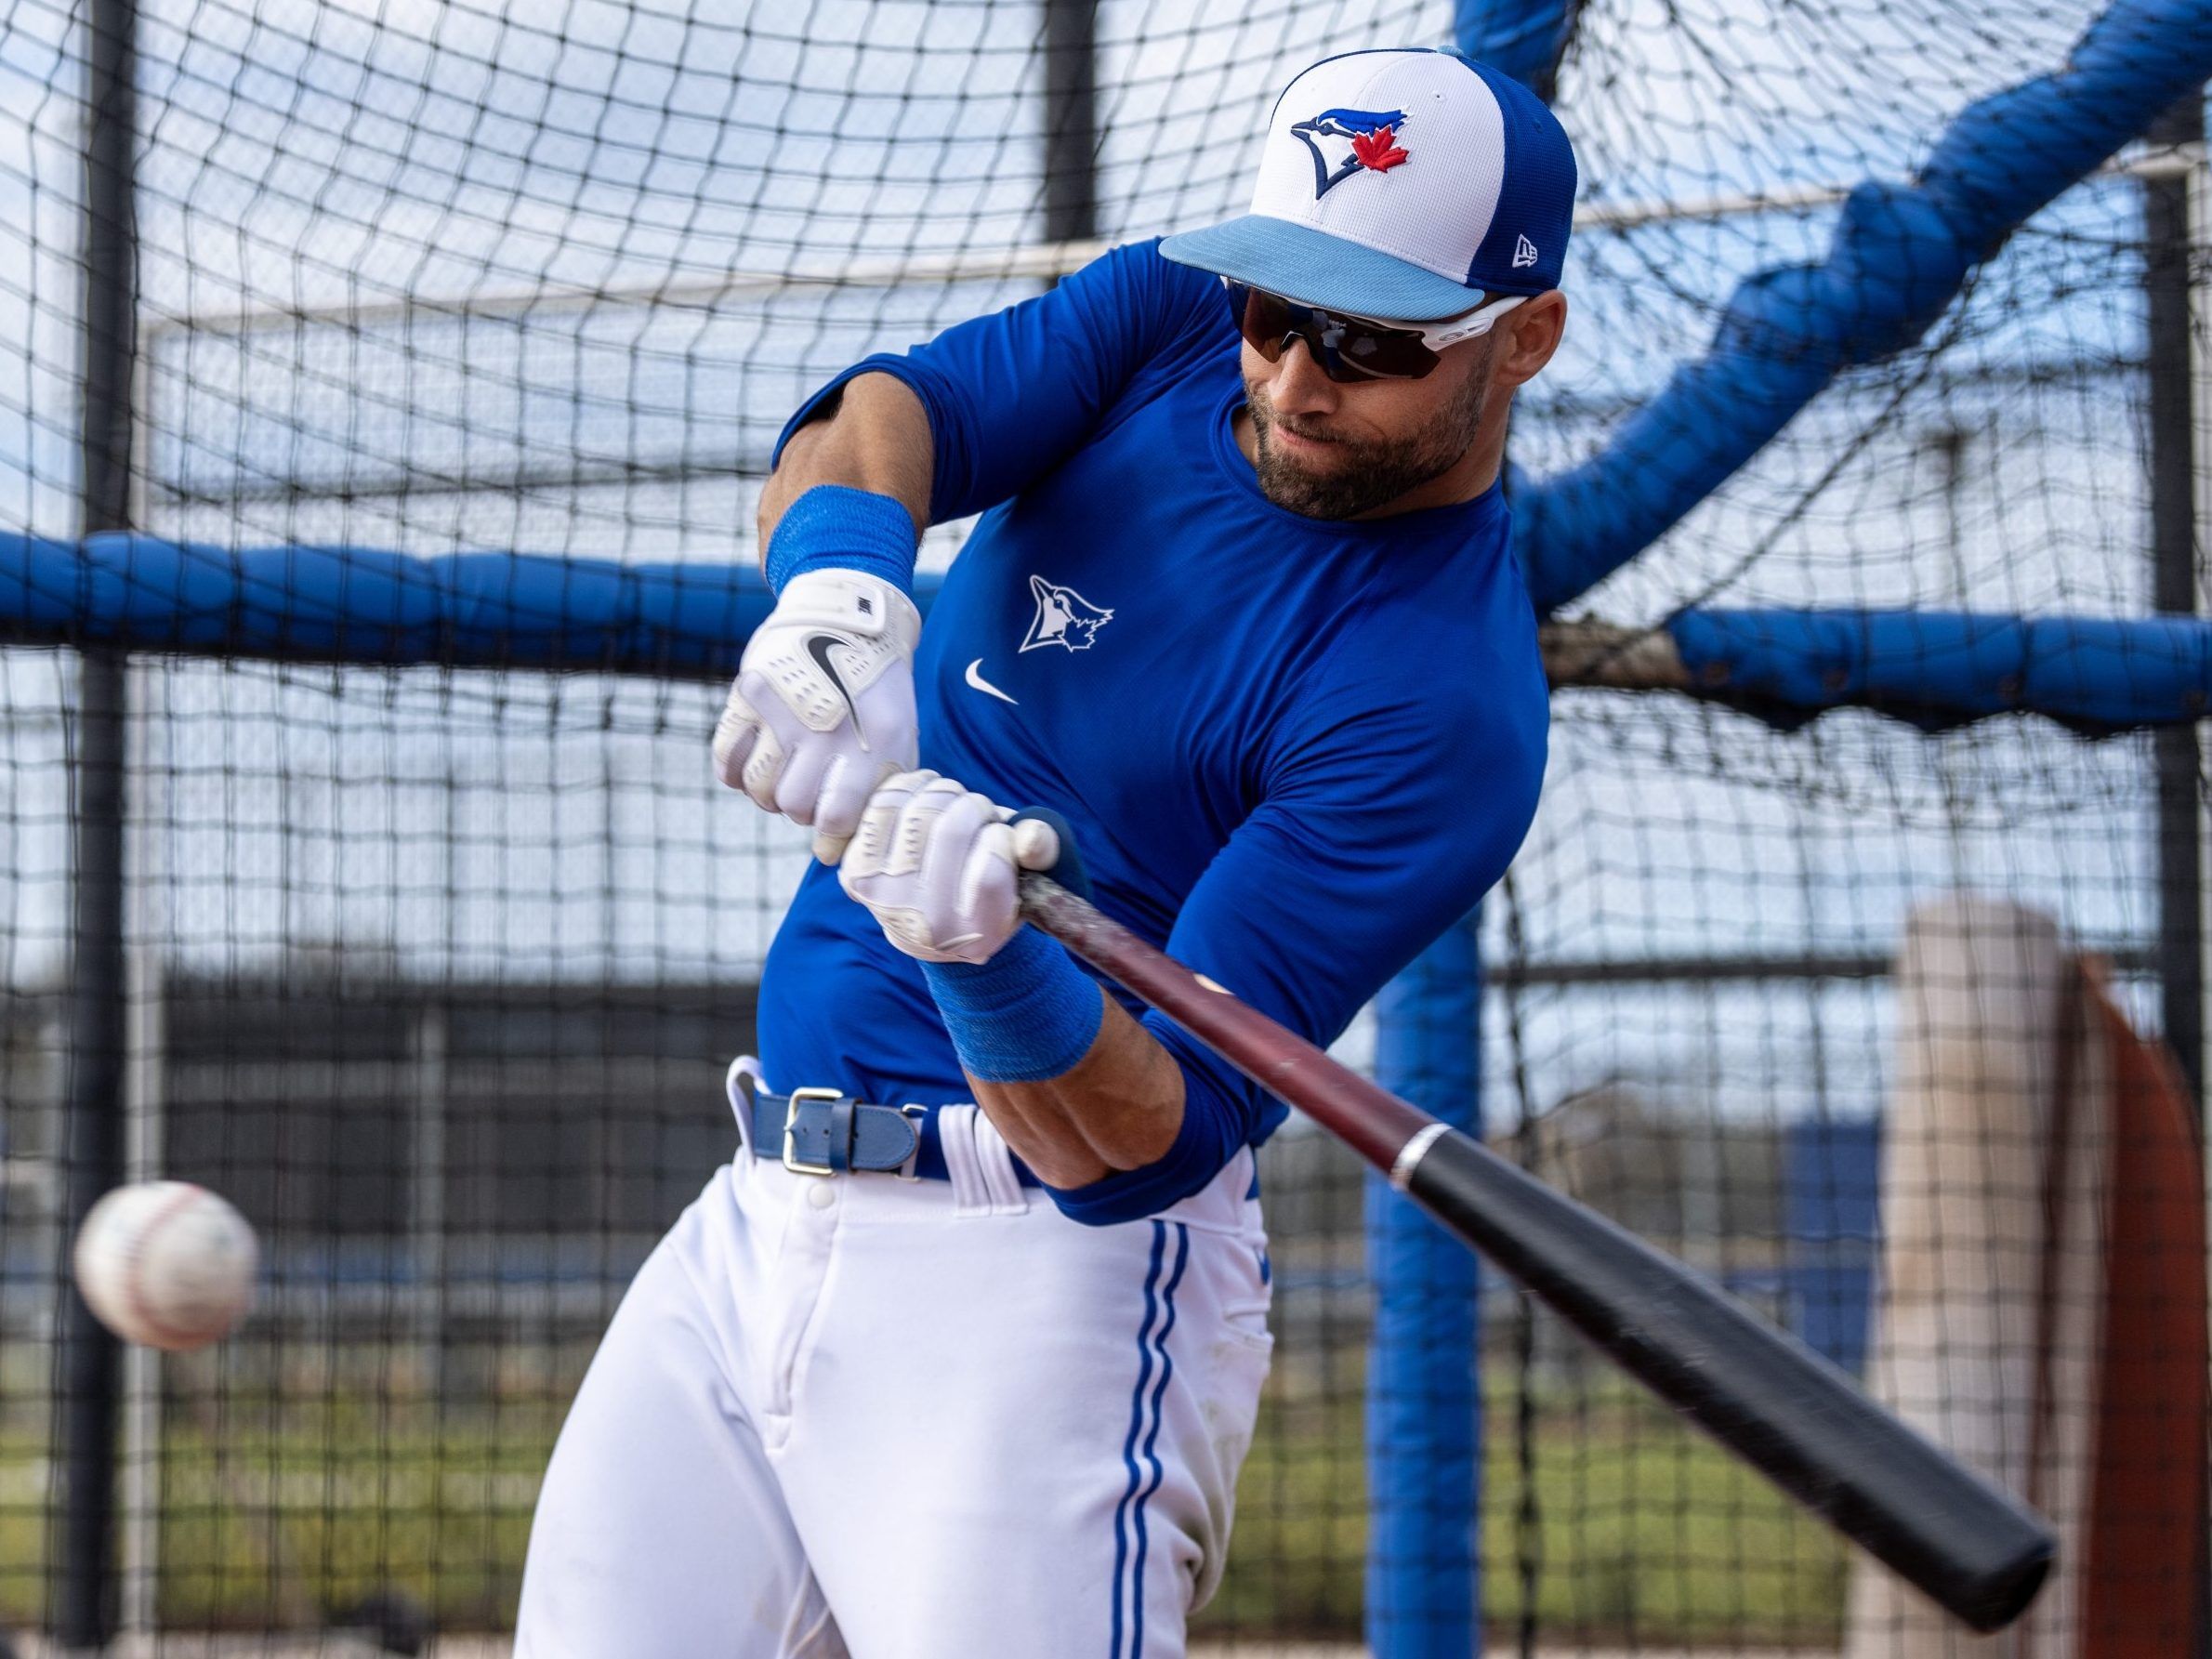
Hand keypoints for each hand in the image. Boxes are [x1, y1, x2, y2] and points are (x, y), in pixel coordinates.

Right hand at [712, 570, 921, 862]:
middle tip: (808, 788)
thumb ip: (871, 798)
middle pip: (791, 804)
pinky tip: (752, 762)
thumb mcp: (896, 740)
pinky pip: (725, 756)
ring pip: (757, 786)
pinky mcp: (750, 693)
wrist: (851, 620)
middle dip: (798, 808)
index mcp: (873, 743)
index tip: (830, 819)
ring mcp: (786, 709)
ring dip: (767, 790)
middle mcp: (827, 727)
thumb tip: (829, 856)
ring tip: (784, 771)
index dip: (829, 830)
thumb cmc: (877, 694)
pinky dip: (733, 771)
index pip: (837, 816)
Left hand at [838, 772, 1060, 963]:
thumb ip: (1041, 853)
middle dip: (976, 809)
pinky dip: (911, 788)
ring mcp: (884, 899)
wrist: (929, 924)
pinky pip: (886, 802)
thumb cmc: (988, 888)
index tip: (1000, 838)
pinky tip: (924, 800)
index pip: (991, 870)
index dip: (1001, 839)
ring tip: (954, 810)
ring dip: (946, 795)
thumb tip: (1032, 837)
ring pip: (922, 807)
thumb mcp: (1027, 875)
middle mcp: (926, 927)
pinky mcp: (855, 871)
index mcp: (978, 936)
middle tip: (980, 816)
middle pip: (954, 829)